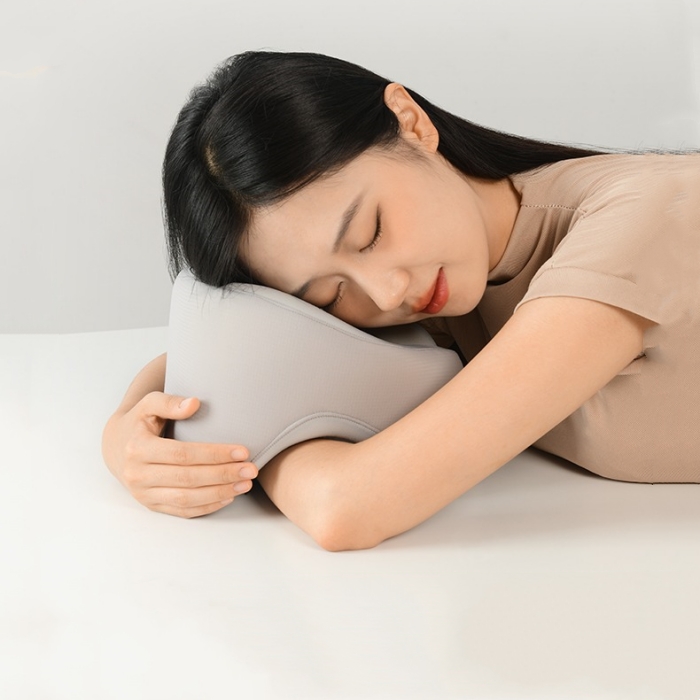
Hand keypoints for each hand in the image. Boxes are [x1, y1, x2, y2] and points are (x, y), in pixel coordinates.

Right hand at [102, 392, 257, 517]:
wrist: (116, 447)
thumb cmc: (139, 423)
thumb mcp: (148, 404)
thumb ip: (169, 402)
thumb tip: (194, 403)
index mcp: (138, 448)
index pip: (183, 454)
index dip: (214, 454)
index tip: (242, 451)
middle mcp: (138, 475)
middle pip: (188, 478)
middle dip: (224, 475)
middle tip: (251, 469)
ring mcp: (144, 494)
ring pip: (186, 499)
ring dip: (220, 493)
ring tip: (246, 484)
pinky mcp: (151, 505)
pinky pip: (182, 511)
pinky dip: (207, 507)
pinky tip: (229, 497)